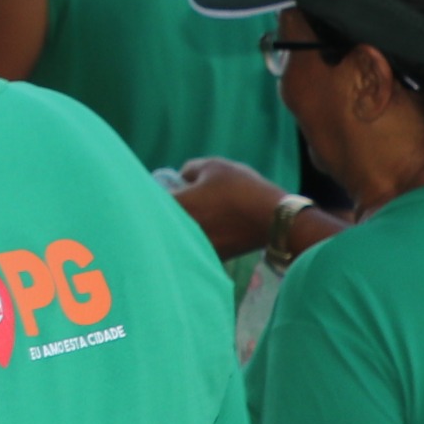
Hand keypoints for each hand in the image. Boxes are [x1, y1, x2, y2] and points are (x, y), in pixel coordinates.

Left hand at [166, 157, 293, 260]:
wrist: (273, 220)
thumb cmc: (241, 188)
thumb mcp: (214, 166)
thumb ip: (190, 169)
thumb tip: (183, 177)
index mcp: (177, 206)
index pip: (150, 200)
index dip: (155, 192)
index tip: (167, 186)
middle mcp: (181, 231)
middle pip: (162, 222)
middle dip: (166, 211)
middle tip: (181, 199)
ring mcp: (196, 247)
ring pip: (179, 236)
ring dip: (183, 225)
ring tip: (202, 212)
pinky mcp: (212, 257)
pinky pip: (197, 245)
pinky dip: (199, 237)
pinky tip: (215, 225)